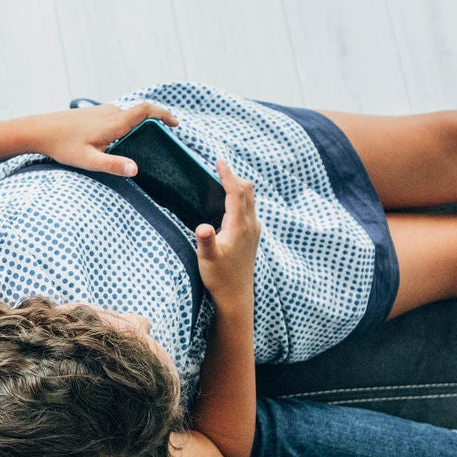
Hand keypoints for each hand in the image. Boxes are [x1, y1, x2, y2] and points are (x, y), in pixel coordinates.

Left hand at [42, 101, 177, 177]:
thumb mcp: (88, 160)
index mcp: (115, 122)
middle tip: (164, 138)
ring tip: (145, 142)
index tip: (174, 124)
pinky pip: (117, 116)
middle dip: (154, 123)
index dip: (164, 114)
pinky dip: (126, 125)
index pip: (146, 110)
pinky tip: (121, 140)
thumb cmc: (63, 146)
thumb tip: (136, 170)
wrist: (39, 130)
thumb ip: (113, 165)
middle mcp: (111, 112)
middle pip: (140, 113)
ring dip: (140, 124)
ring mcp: (102, 111)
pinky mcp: (94, 113)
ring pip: (128, 115)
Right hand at [194, 156, 258, 305]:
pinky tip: (229, 202)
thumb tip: (202, 227)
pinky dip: (240, 198)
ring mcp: (254, 229)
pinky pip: (249, 208)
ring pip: (250, 199)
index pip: (236, 192)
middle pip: (247, 191)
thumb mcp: (207, 259)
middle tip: (218, 167)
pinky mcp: (253, 235)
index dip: (227, 175)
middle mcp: (250, 224)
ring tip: (222, 180)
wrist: (237, 295)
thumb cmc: (219, 277)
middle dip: (234, 176)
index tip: (219, 161)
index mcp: (239, 226)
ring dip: (238, 186)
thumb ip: (206, 241)